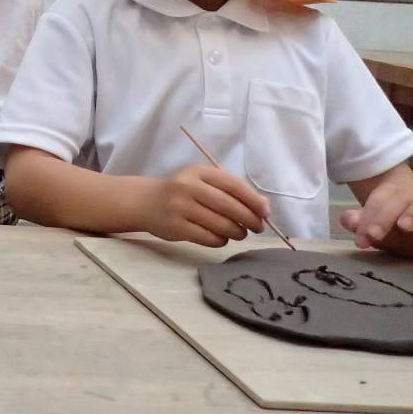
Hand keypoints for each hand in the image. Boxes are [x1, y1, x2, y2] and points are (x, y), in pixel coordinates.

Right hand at [134, 164, 269, 247]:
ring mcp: (179, 207)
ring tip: (240, 233)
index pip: (233, 185)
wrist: (146, 202)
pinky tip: (221, 238)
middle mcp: (188, 187)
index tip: (266, 213)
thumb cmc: (183, 192)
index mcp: (199, 172)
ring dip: (237, 232)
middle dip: (249, 219)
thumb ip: (231, 191)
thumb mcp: (203, 183)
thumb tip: (264, 207)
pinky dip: (221, 240)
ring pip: (220, 224)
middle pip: (229, 206)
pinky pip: (208, 238)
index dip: (253, 200)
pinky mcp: (175, 227)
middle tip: (257, 227)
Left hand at [342, 177, 412, 259]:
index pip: (376, 199)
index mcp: (387, 191)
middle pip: (396, 198)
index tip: (360, 239)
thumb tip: (349, 219)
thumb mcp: (371, 226)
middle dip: (383, 217)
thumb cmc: (389, 227)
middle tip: (374, 235)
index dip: (367, 218)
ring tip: (403, 226)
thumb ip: (357, 222)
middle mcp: (409, 193)